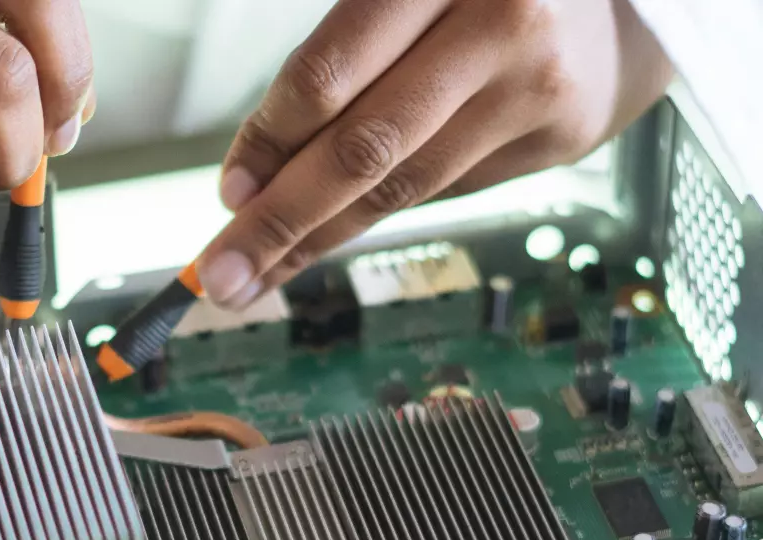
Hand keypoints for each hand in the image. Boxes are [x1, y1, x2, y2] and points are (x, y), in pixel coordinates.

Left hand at [197, 0, 672, 306]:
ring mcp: (535, 83)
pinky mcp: (557, 134)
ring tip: (254, 279)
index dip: (269, 142)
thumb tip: (257, 177)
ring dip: (316, 239)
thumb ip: (343, 66)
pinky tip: (322, 242)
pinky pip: (440, 191)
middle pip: (363, 147)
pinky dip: (372, 219)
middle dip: (280, 221)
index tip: (226, 193)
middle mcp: (497, 21)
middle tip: (218, 276)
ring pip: (400, 184)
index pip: (331, 74)